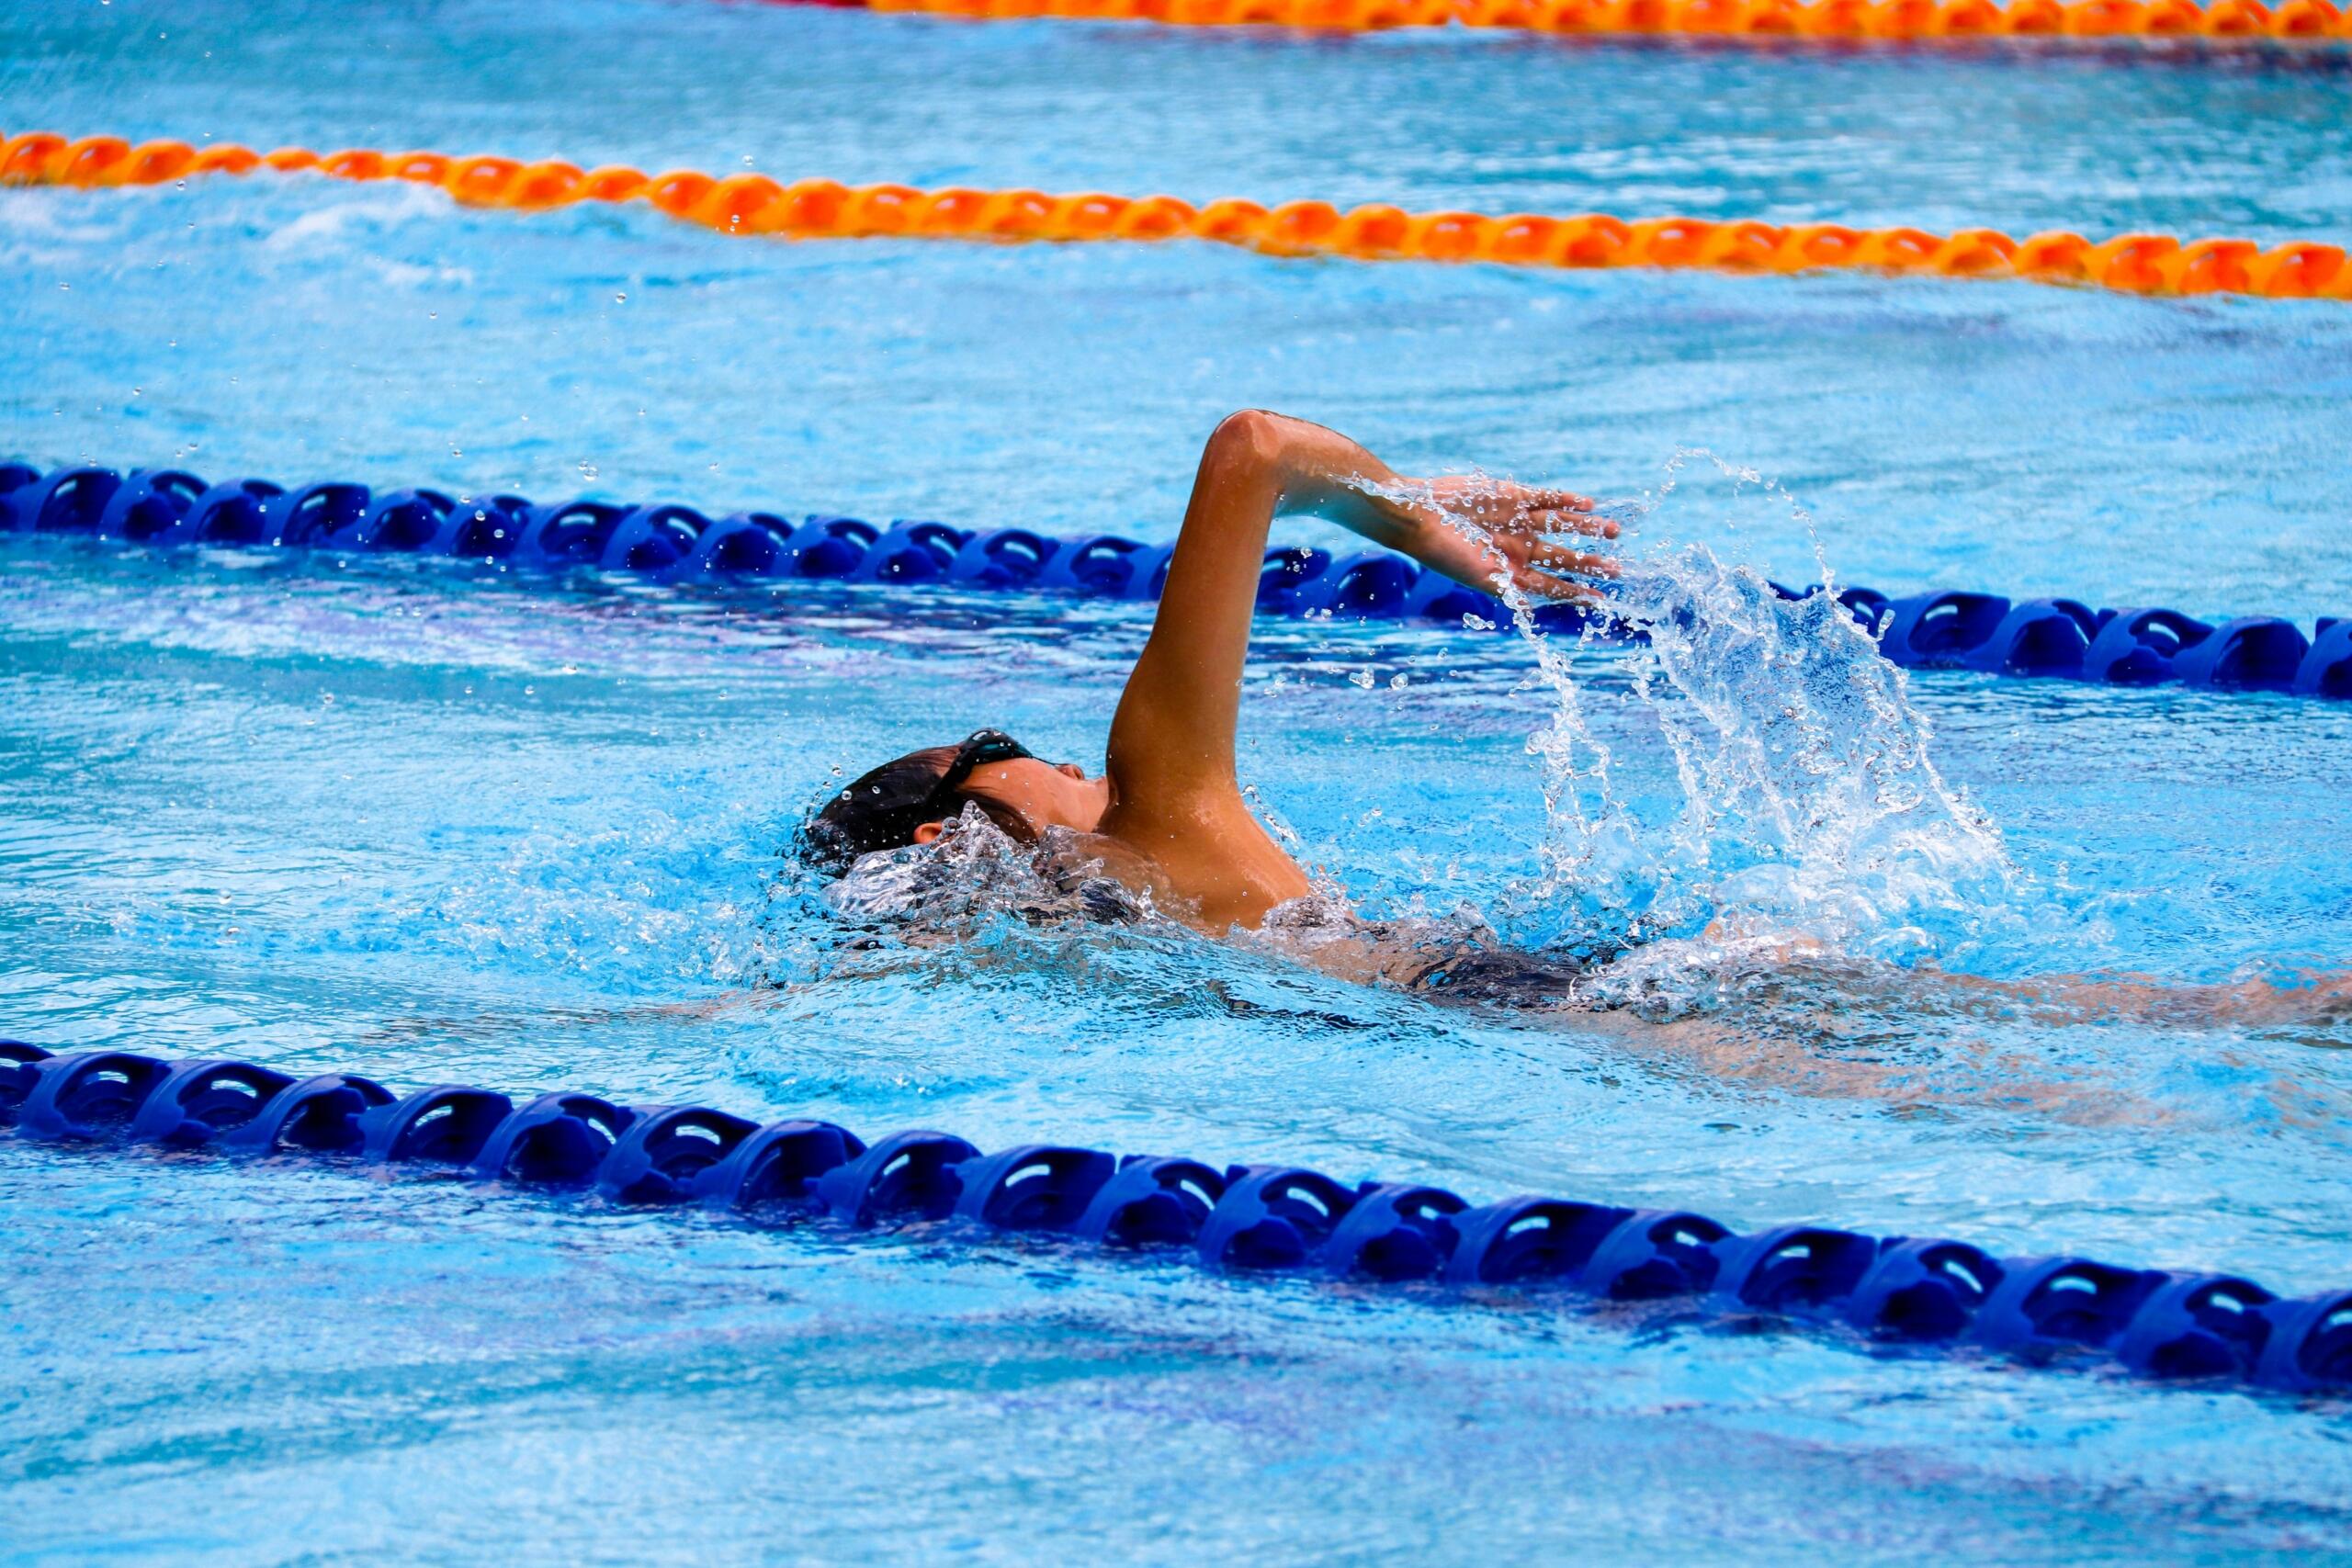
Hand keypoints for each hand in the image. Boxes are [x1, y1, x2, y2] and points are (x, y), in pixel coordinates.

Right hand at [1386, 475, 1619, 603]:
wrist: (1419, 515)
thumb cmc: (1443, 552)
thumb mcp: (1477, 576)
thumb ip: (1506, 589)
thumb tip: (1531, 609)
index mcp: (1510, 571)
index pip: (1552, 585)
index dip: (1577, 593)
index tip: (1602, 600)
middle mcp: (1518, 547)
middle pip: (1563, 557)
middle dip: (1589, 563)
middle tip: (1617, 568)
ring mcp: (1517, 521)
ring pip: (1561, 525)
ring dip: (1586, 528)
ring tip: (1614, 530)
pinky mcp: (1511, 495)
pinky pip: (1546, 498)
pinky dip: (1566, 501)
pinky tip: (1588, 504)